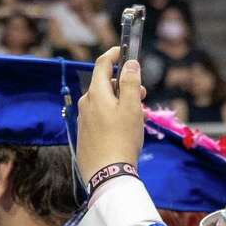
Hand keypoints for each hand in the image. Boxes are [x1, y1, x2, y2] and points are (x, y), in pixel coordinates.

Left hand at [77, 47, 146, 180]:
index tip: (124, 51)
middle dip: (123, 84)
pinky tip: (124, 130)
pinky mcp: (85, 135)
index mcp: (96, 93)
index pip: (102, 65)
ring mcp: (83, 120)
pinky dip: (112, 115)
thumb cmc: (122, 139)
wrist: (107, 174)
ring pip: (103, 102)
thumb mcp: (132, 108)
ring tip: (136, 116)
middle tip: (142, 93)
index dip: (114, 55)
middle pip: (104, 85)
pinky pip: (100, 117)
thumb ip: (132, 83)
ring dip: (120, 102)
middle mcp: (86, 104)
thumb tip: (130, 63)